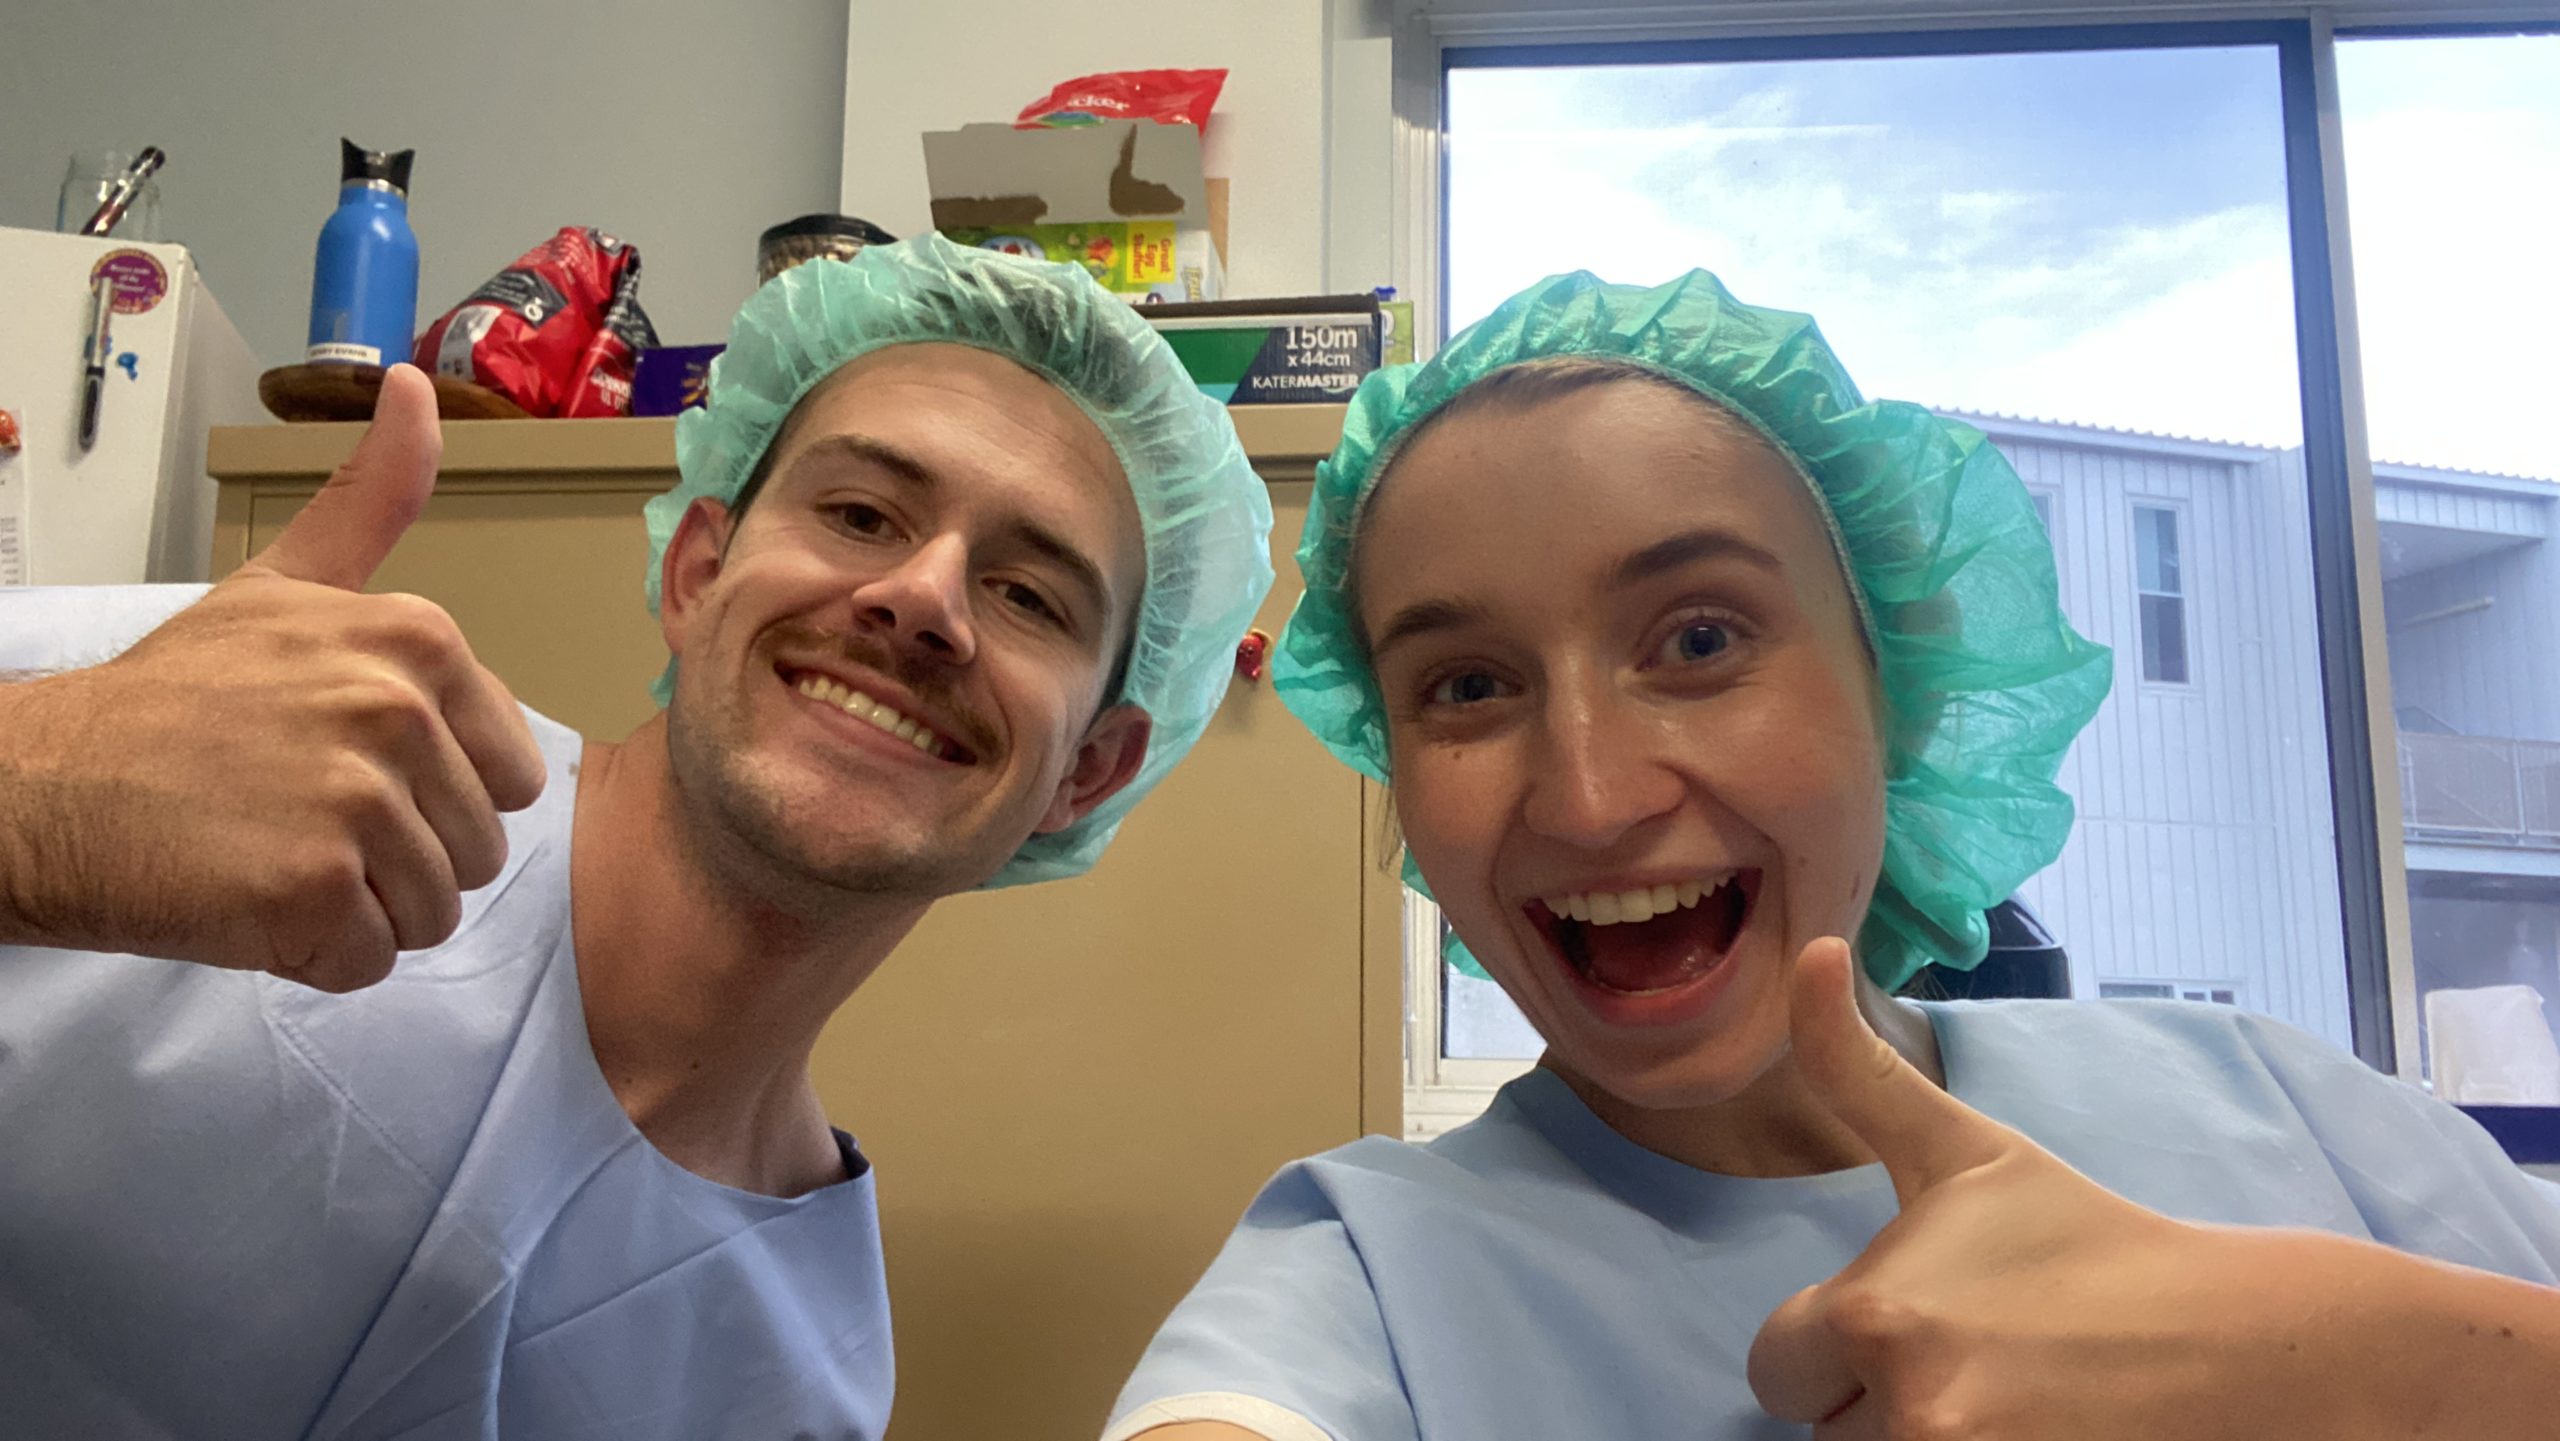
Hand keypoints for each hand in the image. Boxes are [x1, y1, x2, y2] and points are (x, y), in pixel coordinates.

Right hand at [0, 364, 546, 990]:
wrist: (43, 785)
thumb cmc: (171, 700)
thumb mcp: (283, 585)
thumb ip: (372, 502)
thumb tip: (420, 389)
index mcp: (418, 641)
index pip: (511, 776)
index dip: (432, 794)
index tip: (338, 767)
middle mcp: (399, 709)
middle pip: (477, 849)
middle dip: (398, 858)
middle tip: (296, 819)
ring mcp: (358, 798)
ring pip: (434, 910)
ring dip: (361, 909)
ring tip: (273, 855)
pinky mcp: (312, 886)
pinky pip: (371, 959)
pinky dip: (316, 954)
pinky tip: (251, 900)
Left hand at [1744, 939, 2354, 1439]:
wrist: (2241, 1346)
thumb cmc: (2089, 1243)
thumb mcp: (1966, 1154)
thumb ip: (1859, 1068)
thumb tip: (1813, 951)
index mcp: (1878, 1315)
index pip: (1778, 1365)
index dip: (1838, 1343)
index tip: (1924, 1317)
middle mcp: (1911, 1412)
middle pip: (1825, 1432)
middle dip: (1878, 1400)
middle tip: (1978, 1360)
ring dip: (1924, 1440)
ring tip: (2011, 1399)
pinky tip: (2032, 1434)